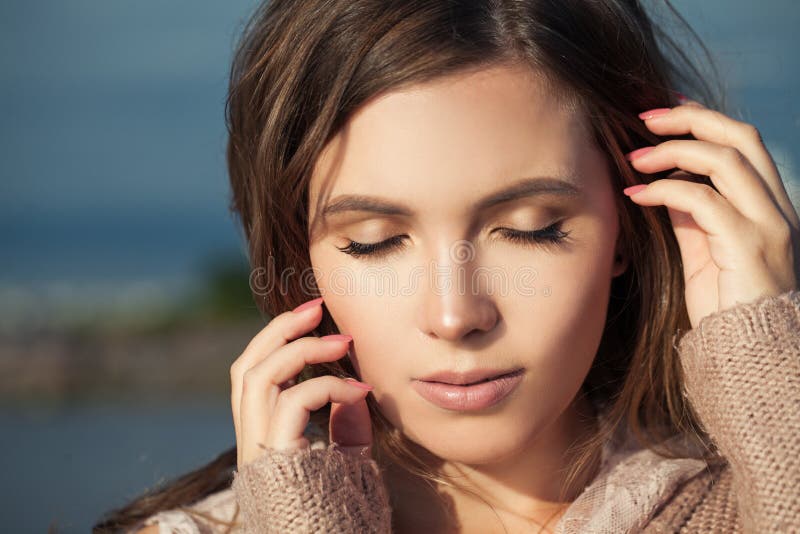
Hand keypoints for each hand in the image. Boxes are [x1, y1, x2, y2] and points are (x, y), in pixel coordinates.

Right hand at [230, 297, 374, 469]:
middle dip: (279, 330)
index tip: (313, 320)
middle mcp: (251, 443)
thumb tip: (355, 390)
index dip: (275, 342)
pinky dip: (328, 386)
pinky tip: (359, 391)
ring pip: (259, 377)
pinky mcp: (276, 458)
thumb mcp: (346, 459)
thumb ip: (346, 427)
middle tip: (316, 307)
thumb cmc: (343, 509)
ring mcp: (258, 451)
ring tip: (342, 341)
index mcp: (261, 438)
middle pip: (245, 368)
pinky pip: (294, 401)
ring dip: (300, 349)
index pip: (251, 377)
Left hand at [623, 100, 798, 328]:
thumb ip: (693, 215)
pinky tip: (636, 195)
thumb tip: (664, 182)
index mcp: (769, 203)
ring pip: (724, 160)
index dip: (703, 119)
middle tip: (644, 119)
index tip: (663, 111)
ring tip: (634, 159)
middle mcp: (776, 207)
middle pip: (740, 137)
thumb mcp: (705, 250)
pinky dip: (664, 191)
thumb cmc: (725, 303)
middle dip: (690, 119)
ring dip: (672, 151)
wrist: (750, 350)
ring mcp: (768, 224)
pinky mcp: (749, 244)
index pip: (743, 141)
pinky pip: (703, 200)